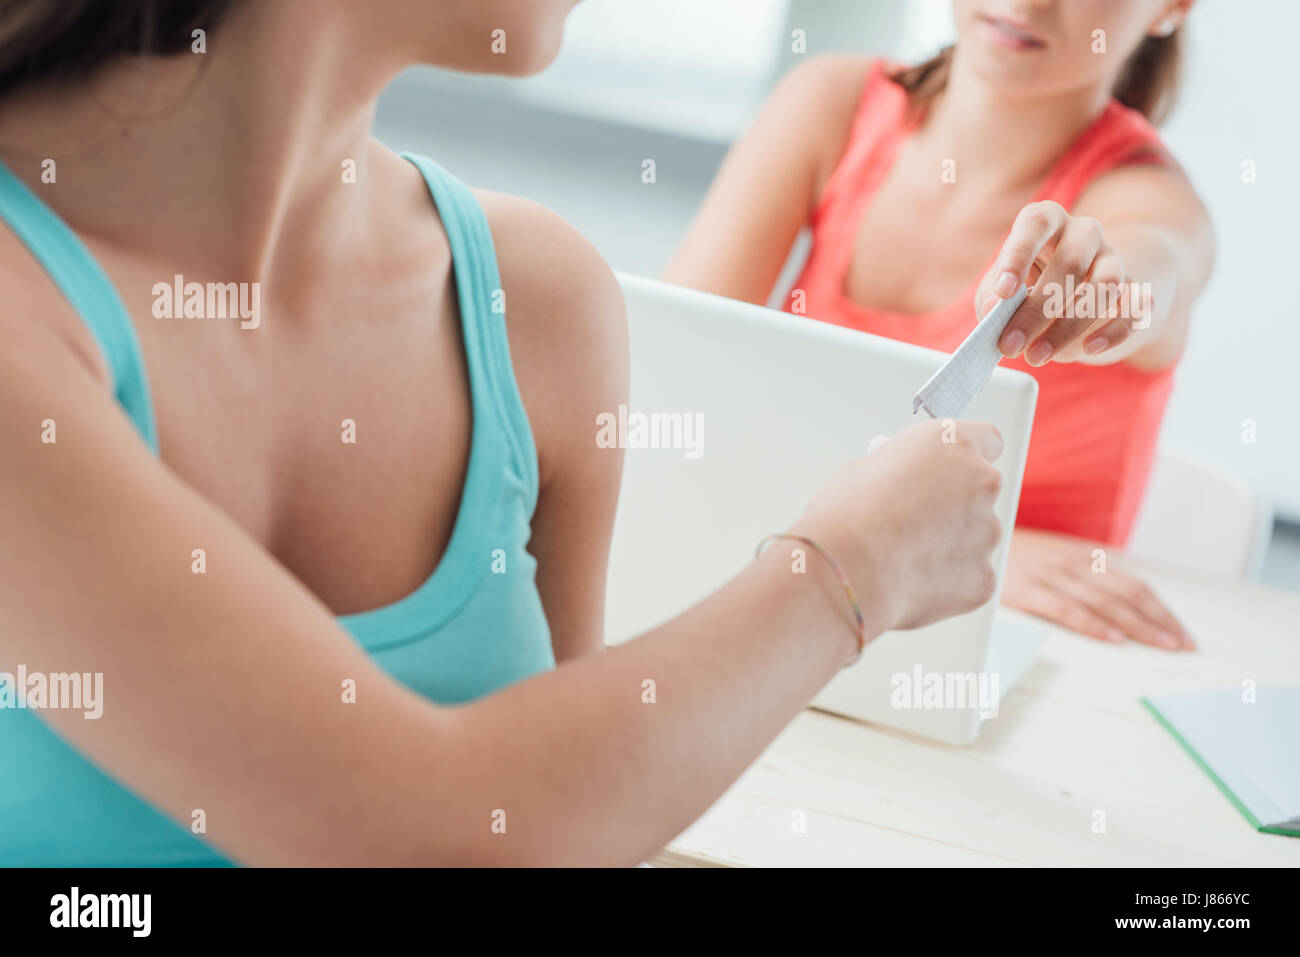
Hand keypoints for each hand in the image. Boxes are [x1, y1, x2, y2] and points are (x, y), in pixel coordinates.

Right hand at [796, 418, 1004, 632]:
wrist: (847, 567)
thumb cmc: (846, 515)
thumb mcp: (868, 468)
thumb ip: (902, 470)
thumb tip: (904, 482)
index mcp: (952, 444)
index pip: (986, 440)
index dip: (964, 460)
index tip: (950, 471)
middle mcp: (980, 482)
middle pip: (979, 492)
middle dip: (953, 505)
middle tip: (915, 521)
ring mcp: (987, 531)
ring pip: (974, 537)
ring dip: (949, 544)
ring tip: (903, 556)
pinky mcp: (983, 577)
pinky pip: (969, 575)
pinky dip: (947, 580)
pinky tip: (910, 580)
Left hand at [974, 200, 1146, 365]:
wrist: (1078, 296)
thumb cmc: (1028, 286)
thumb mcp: (1002, 288)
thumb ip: (993, 295)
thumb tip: (993, 310)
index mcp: (1048, 222)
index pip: (1037, 223)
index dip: (1019, 255)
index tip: (1003, 292)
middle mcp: (1084, 234)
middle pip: (1070, 262)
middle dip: (1036, 310)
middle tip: (1010, 345)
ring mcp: (1114, 260)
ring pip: (1105, 285)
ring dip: (1069, 326)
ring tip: (1037, 355)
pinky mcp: (1135, 290)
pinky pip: (1135, 308)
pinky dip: (1113, 331)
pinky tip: (1088, 349)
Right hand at [1001, 527, 1194, 650]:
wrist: (969, 540)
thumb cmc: (1015, 556)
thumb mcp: (1054, 556)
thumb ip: (1084, 574)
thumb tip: (1122, 601)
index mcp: (1083, 556)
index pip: (1134, 585)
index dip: (1161, 609)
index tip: (1182, 633)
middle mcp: (1072, 564)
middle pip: (1126, 594)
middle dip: (1159, 620)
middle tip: (1182, 644)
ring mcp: (1050, 576)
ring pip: (1103, 603)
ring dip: (1136, 626)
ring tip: (1161, 645)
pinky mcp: (1026, 591)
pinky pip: (1065, 609)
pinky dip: (1092, 625)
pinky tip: (1113, 639)